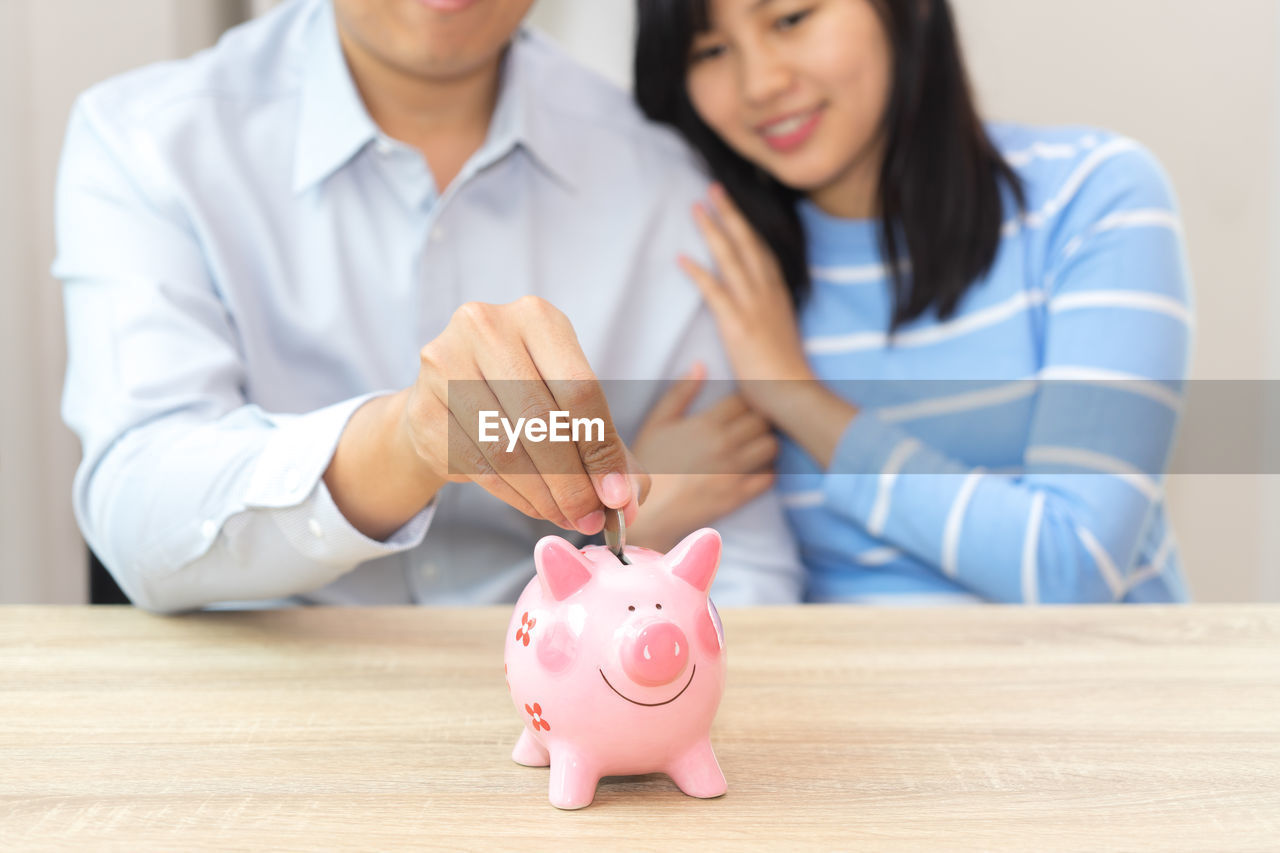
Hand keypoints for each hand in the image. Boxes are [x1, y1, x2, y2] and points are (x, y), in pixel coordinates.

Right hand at [401, 296, 647, 533]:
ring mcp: (445, 364)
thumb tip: (629, 499)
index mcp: (536, 317)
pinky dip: (515, 497)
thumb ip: (607, 447)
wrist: (444, 399)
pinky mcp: (422, 407)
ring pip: (507, 450)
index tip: (615, 495)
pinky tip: (536, 508)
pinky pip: (477, 466)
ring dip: (544, 496)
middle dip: (573, 482)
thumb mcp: (570, 405)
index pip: (580, 390)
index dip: (601, 450)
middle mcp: (486, 328)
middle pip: (541, 422)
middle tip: (591, 517)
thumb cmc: (523, 399)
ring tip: (567, 516)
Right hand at [625, 363, 777, 551]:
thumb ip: (680, 392)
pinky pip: (770, 477)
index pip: (745, 398)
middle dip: (761, 417)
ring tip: (755, 442)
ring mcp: (734, 472)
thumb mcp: (657, 423)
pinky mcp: (739, 496)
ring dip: (767, 441)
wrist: (646, 512)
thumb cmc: (648, 465)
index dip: (747, 397)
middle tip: (752, 421)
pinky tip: (755, 467)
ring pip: (772, 446)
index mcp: (706, 424)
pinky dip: (768, 470)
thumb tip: (701, 364)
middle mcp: (725, 445)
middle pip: (763, 419)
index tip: (742, 402)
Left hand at [679, 183, 814, 420]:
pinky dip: (698, 273)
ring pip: (732, 258)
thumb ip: (768, 314)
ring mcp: (754, 307)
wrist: (794, 393)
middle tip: (713, 189)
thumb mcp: (780, 331)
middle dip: (730, 213)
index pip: (762, 251)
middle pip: (748, 243)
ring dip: (713, 230)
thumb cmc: (785, 371)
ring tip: (697, 208)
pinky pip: (715, 292)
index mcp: (778, 294)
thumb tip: (757, 307)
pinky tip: (681, 259)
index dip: (746, 226)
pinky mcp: (739, 325)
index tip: (733, 206)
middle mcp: (768, 293)